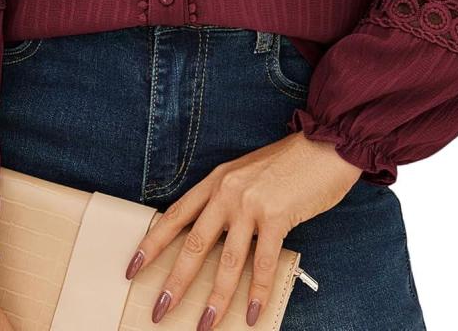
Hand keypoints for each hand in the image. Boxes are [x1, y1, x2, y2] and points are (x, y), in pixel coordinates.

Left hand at [124, 131, 361, 327]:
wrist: (324, 145)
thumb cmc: (288, 163)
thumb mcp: (246, 175)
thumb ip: (228, 201)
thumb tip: (214, 242)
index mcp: (216, 180)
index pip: (176, 215)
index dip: (152, 243)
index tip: (133, 266)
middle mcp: (227, 191)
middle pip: (194, 243)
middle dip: (175, 281)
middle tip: (159, 310)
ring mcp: (251, 203)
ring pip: (226, 260)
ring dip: (215, 297)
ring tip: (205, 324)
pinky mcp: (277, 216)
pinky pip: (263, 262)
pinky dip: (257, 291)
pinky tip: (253, 313)